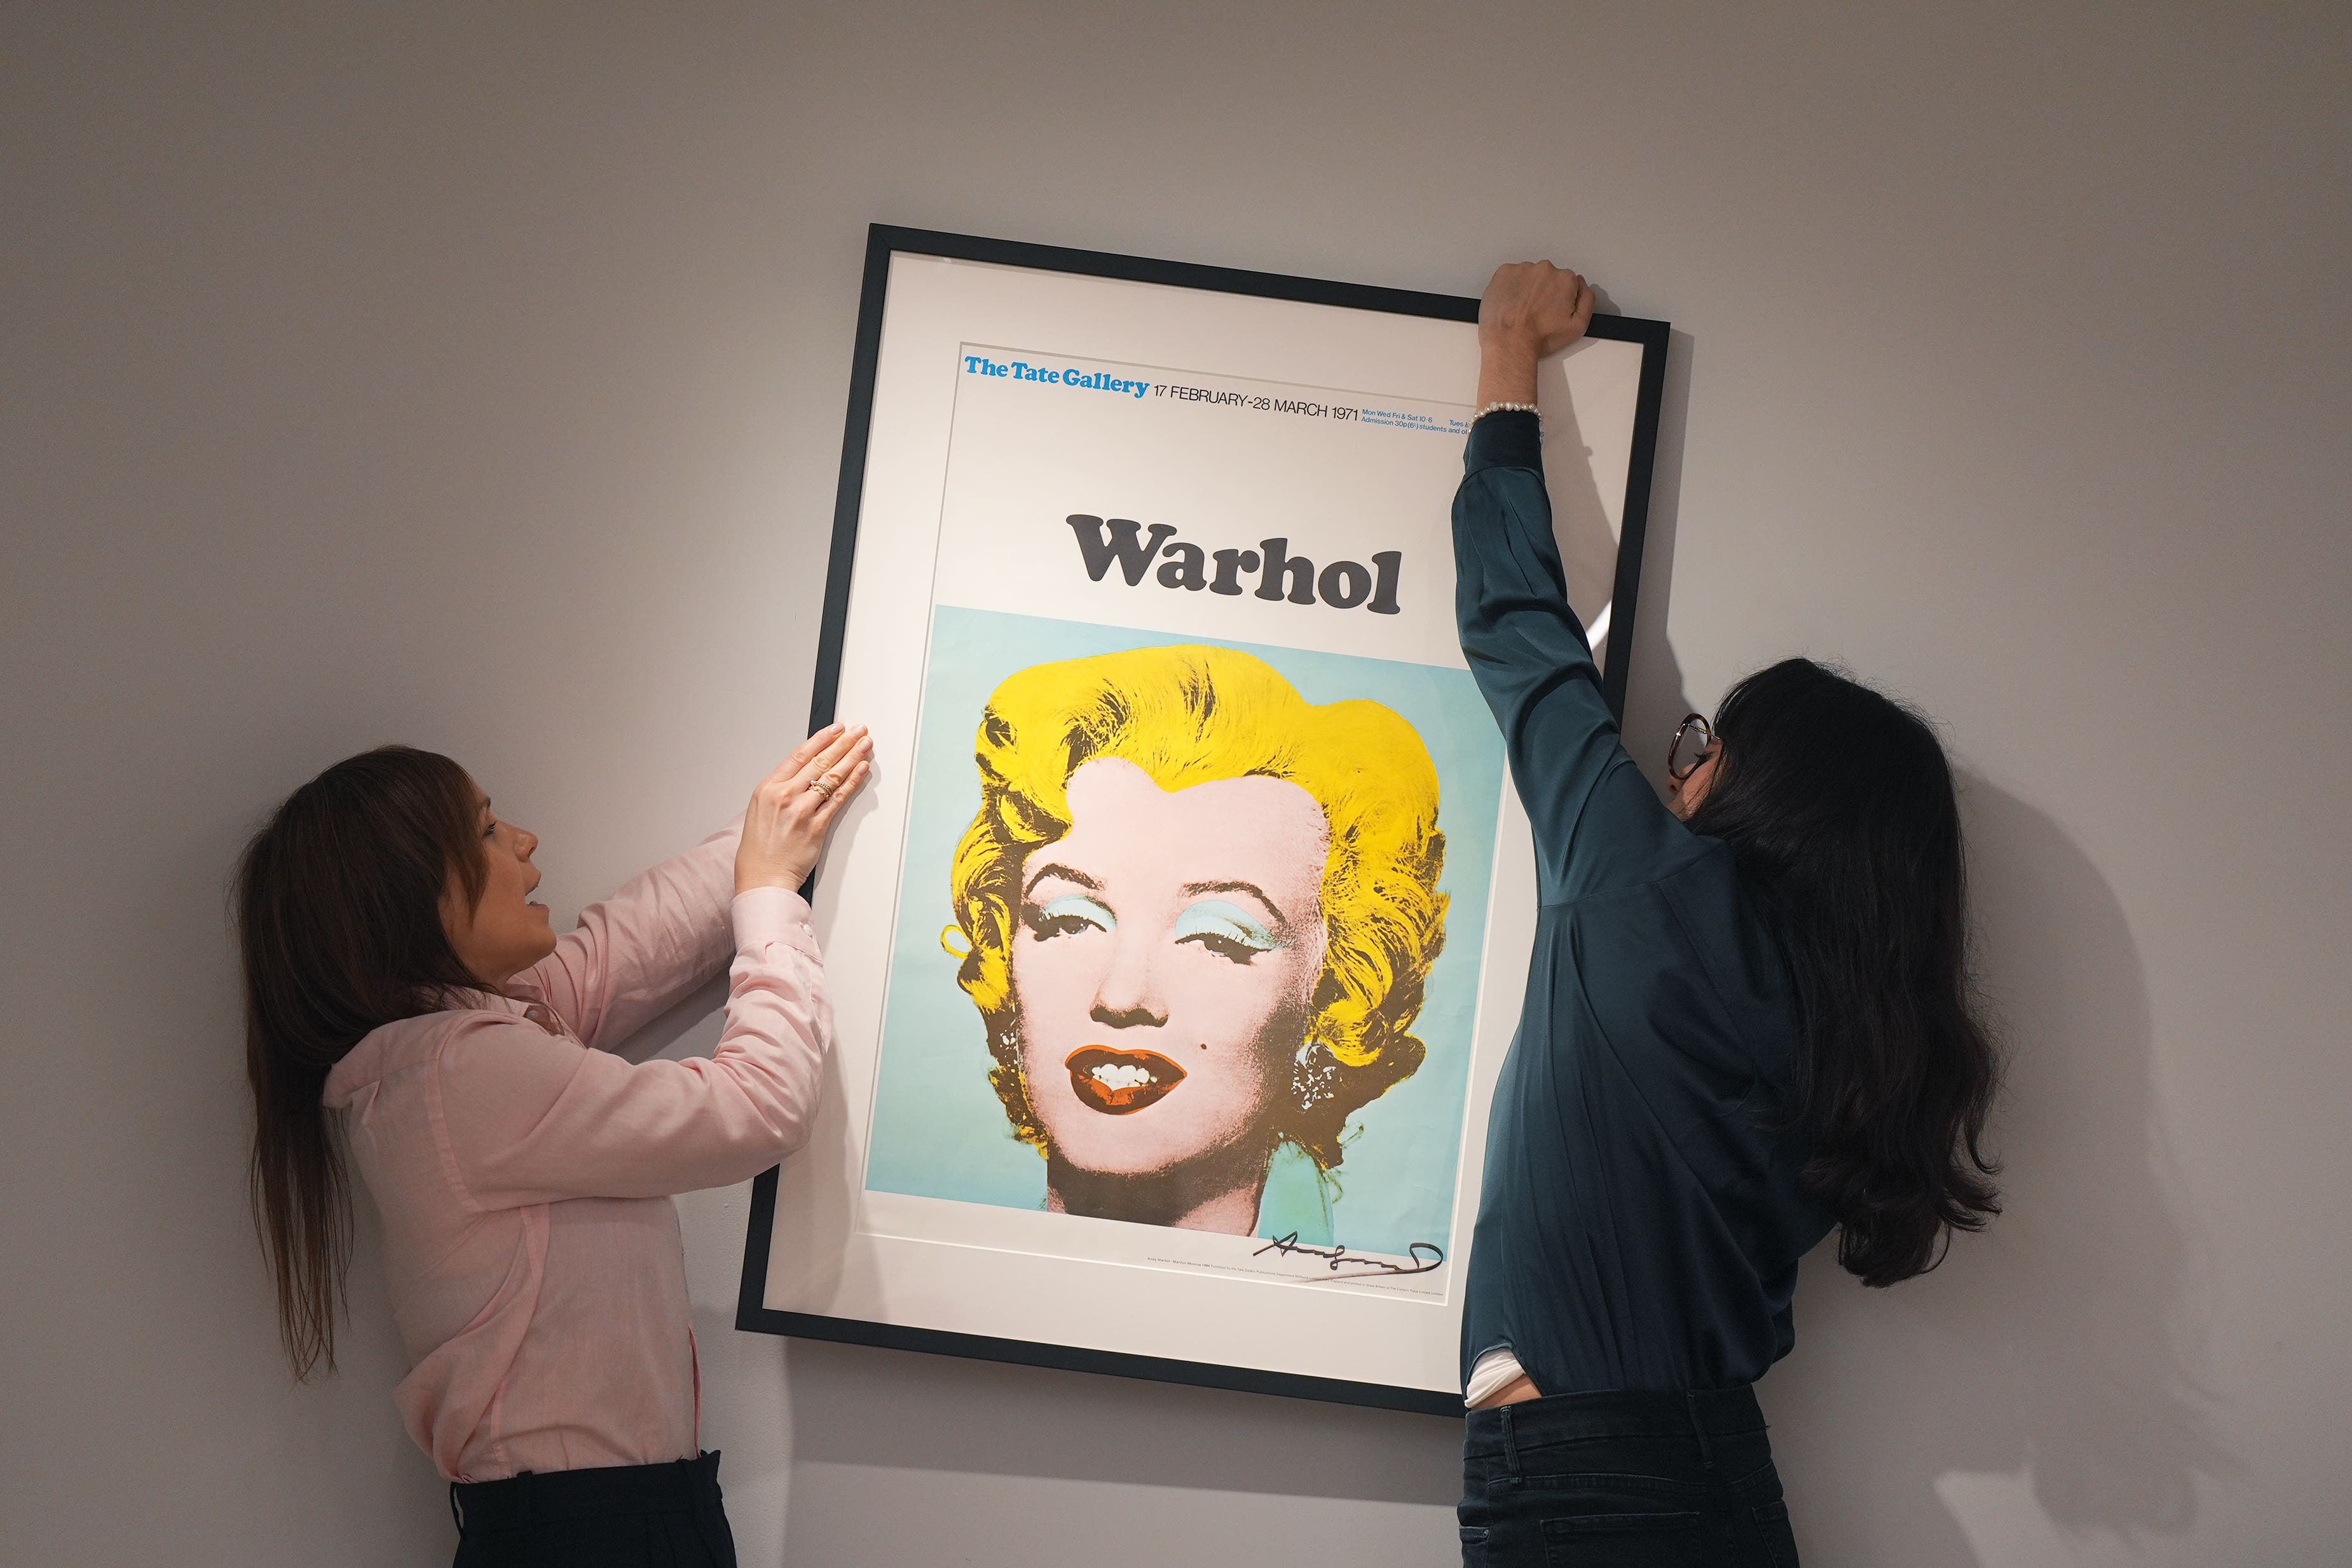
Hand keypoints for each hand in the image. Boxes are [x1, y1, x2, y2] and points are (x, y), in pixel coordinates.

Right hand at [735, 723, 873, 892]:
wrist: (764, 878)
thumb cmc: (760, 849)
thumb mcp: (760, 810)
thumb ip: (781, 789)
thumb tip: (804, 772)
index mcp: (768, 788)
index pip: (800, 755)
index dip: (821, 739)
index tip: (836, 729)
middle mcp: (785, 795)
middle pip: (820, 762)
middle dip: (843, 743)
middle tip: (858, 731)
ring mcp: (802, 811)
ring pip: (832, 776)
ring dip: (852, 757)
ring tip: (865, 745)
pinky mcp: (817, 827)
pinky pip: (839, 799)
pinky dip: (853, 782)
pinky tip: (862, 770)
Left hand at [1475, 261, 1594, 408]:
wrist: (1510, 341)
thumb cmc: (1540, 336)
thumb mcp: (1579, 326)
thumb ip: (1588, 300)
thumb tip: (1582, 284)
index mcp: (1565, 279)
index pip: (1567, 283)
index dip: (1560, 299)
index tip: (1552, 311)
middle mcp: (1545, 269)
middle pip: (1548, 277)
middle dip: (1544, 292)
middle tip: (1536, 312)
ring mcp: (1523, 269)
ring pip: (1529, 276)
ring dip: (1527, 289)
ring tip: (1522, 310)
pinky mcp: (1504, 272)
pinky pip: (1511, 276)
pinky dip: (1511, 287)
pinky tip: (1511, 304)